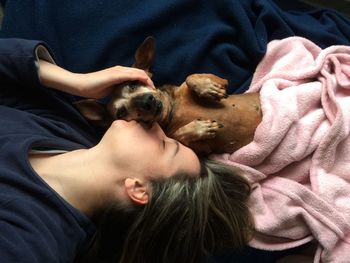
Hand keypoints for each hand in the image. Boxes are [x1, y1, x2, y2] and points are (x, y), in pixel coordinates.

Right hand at [38, 60, 154, 98]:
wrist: (82, 85)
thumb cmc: (94, 88)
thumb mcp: (112, 90)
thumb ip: (120, 91)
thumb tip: (128, 98)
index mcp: (120, 73)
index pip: (137, 75)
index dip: (146, 81)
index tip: (151, 91)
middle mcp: (120, 70)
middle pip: (140, 72)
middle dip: (149, 81)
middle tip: (155, 91)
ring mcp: (118, 71)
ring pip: (138, 72)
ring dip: (147, 80)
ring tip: (153, 89)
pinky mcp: (115, 74)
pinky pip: (131, 75)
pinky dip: (140, 78)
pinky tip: (146, 84)